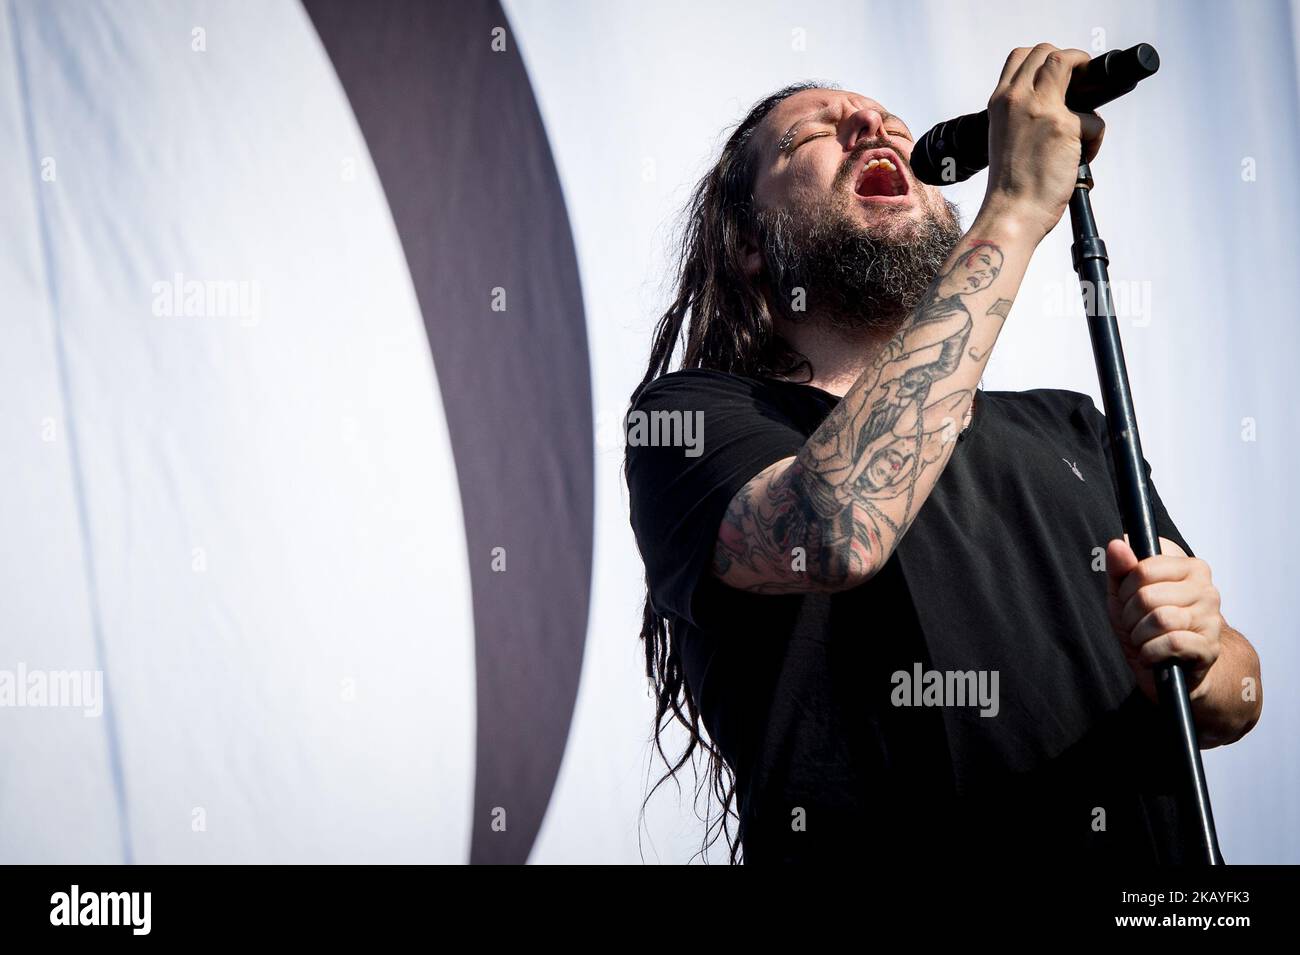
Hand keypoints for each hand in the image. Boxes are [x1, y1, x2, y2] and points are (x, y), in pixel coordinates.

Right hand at [982, 43, 1106, 238]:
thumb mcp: (1004, 138)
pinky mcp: (1065, 126)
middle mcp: (1016, 99)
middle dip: (1071, 60)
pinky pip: (1094, 119)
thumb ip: (1022, 116)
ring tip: (1084, 119)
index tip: (1057, 73)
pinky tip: (1081, 158)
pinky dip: (1094, 140)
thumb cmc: (1010, 186)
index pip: (1021, 57)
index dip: (1044, 58)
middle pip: (1047, 52)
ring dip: (1087, 80)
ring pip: (1070, 63)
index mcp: (999, 103)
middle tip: (1080, 83)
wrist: (1011, 213)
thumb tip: (1058, 105)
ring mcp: (1041, 108)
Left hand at [1105, 537, 1222, 702]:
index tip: (1128, 599)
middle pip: (1148, 596)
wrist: (1175, 668)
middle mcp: (1207, 590)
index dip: (1126, 589)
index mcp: (1190, 568)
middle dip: (1130, 615)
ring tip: (1143, 639)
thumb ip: (1120, 568)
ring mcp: (1211, 619)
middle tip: (1134, 624)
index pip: (1144, 569)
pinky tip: (1152, 654)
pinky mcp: (1210, 647)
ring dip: (1139, 635)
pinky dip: (1151, 652)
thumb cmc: (1149, 625)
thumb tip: (1118, 543)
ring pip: (1160, 620)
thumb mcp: (1125, 595)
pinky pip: (1172, 643)